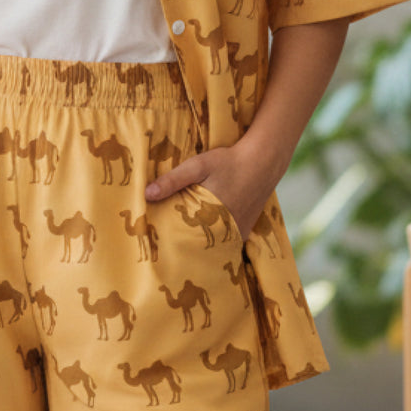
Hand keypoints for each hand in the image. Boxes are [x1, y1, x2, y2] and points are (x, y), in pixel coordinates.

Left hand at [144, 138, 282, 239]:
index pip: (185, 238)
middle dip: (184, 246)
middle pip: (199, 245)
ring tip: (183, 244)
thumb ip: (173, 180)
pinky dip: (216, 241)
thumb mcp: (198, 166)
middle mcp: (226, 229)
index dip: (171, 242)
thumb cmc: (228, 162)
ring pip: (213, 246)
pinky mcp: (245, 231)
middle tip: (166, 248)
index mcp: (211, 216)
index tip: (157, 244)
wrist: (263, 161)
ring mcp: (238, 232)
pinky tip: (204, 236)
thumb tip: (147, 194)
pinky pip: (226, 243)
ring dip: (200, 245)